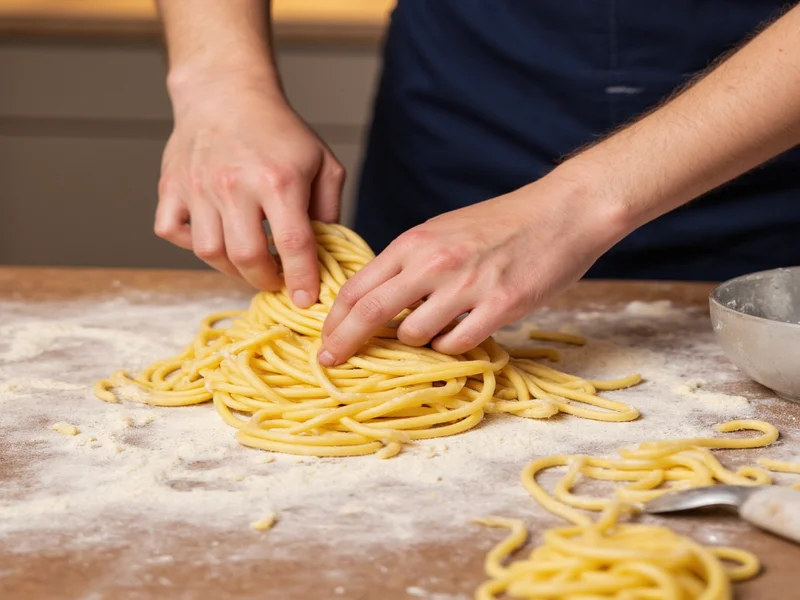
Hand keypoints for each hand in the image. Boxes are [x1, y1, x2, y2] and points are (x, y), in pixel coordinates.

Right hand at [155, 71, 344, 306]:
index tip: (306, 300)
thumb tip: (325, 254)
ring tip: (249, 261)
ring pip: (210, 252)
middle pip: (247, 257)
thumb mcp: (322, 163)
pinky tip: (215, 236)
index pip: (293, 245)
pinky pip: (173, 232)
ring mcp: (198, 186)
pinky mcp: (172, 186)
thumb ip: (329, 210)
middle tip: (277, 280)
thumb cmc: (279, 131)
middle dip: (266, 280)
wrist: (226, 93)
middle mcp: (235, 184)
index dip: (302, 279)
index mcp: (278, 180)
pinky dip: (191, 244)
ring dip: (232, 267)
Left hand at [318, 168, 629, 364]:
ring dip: (414, 342)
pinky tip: (461, 331)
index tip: (325, 340)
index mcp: (416, 241)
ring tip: (433, 329)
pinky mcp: (500, 306)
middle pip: (371, 313)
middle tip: (331, 362)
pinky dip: (450, 347)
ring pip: (414, 335)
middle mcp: (434, 261)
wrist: (560, 212)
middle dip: (345, 342)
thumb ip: (409, 262)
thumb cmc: (500, 223)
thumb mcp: (443, 230)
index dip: (335, 319)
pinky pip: (455, 344)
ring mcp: (467, 285)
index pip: (358, 286)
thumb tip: (377, 301)